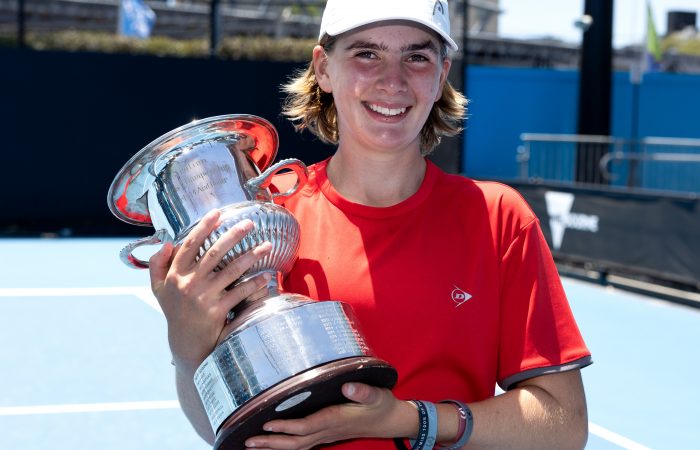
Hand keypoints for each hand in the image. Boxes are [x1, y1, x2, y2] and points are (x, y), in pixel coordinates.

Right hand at [149, 209, 272, 372]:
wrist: (184, 343)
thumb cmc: (174, 311)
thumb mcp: (159, 289)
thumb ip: (158, 265)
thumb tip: (168, 243)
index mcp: (175, 274)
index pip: (190, 245)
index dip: (204, 227)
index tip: (217, 213)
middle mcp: (188, 283)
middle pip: (214, 253)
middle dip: (233, 235)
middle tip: (249, 223)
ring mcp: (203, 297)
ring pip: (231, 270)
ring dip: (251, 256)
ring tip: (267, 245)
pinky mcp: (216, 311)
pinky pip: (239, 293)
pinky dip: (254, 284)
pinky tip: (266, 276)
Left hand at [245, 383, 414, 449]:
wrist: (390, 421)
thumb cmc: (382, 404)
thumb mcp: (377, 394)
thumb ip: (363, 391)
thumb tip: (348, 386)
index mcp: (336, 419)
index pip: (307, 426)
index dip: (287, 426)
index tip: (267, 423)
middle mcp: (328, 431)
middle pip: (295, 442)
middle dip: (271, 443)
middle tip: (248, 441)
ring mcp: (326, 435)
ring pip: (296, 446)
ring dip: (273, 447)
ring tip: (251, 445)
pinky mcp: (325, 434)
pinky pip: (301, 444)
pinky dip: (284, 446)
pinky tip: (271, 444)